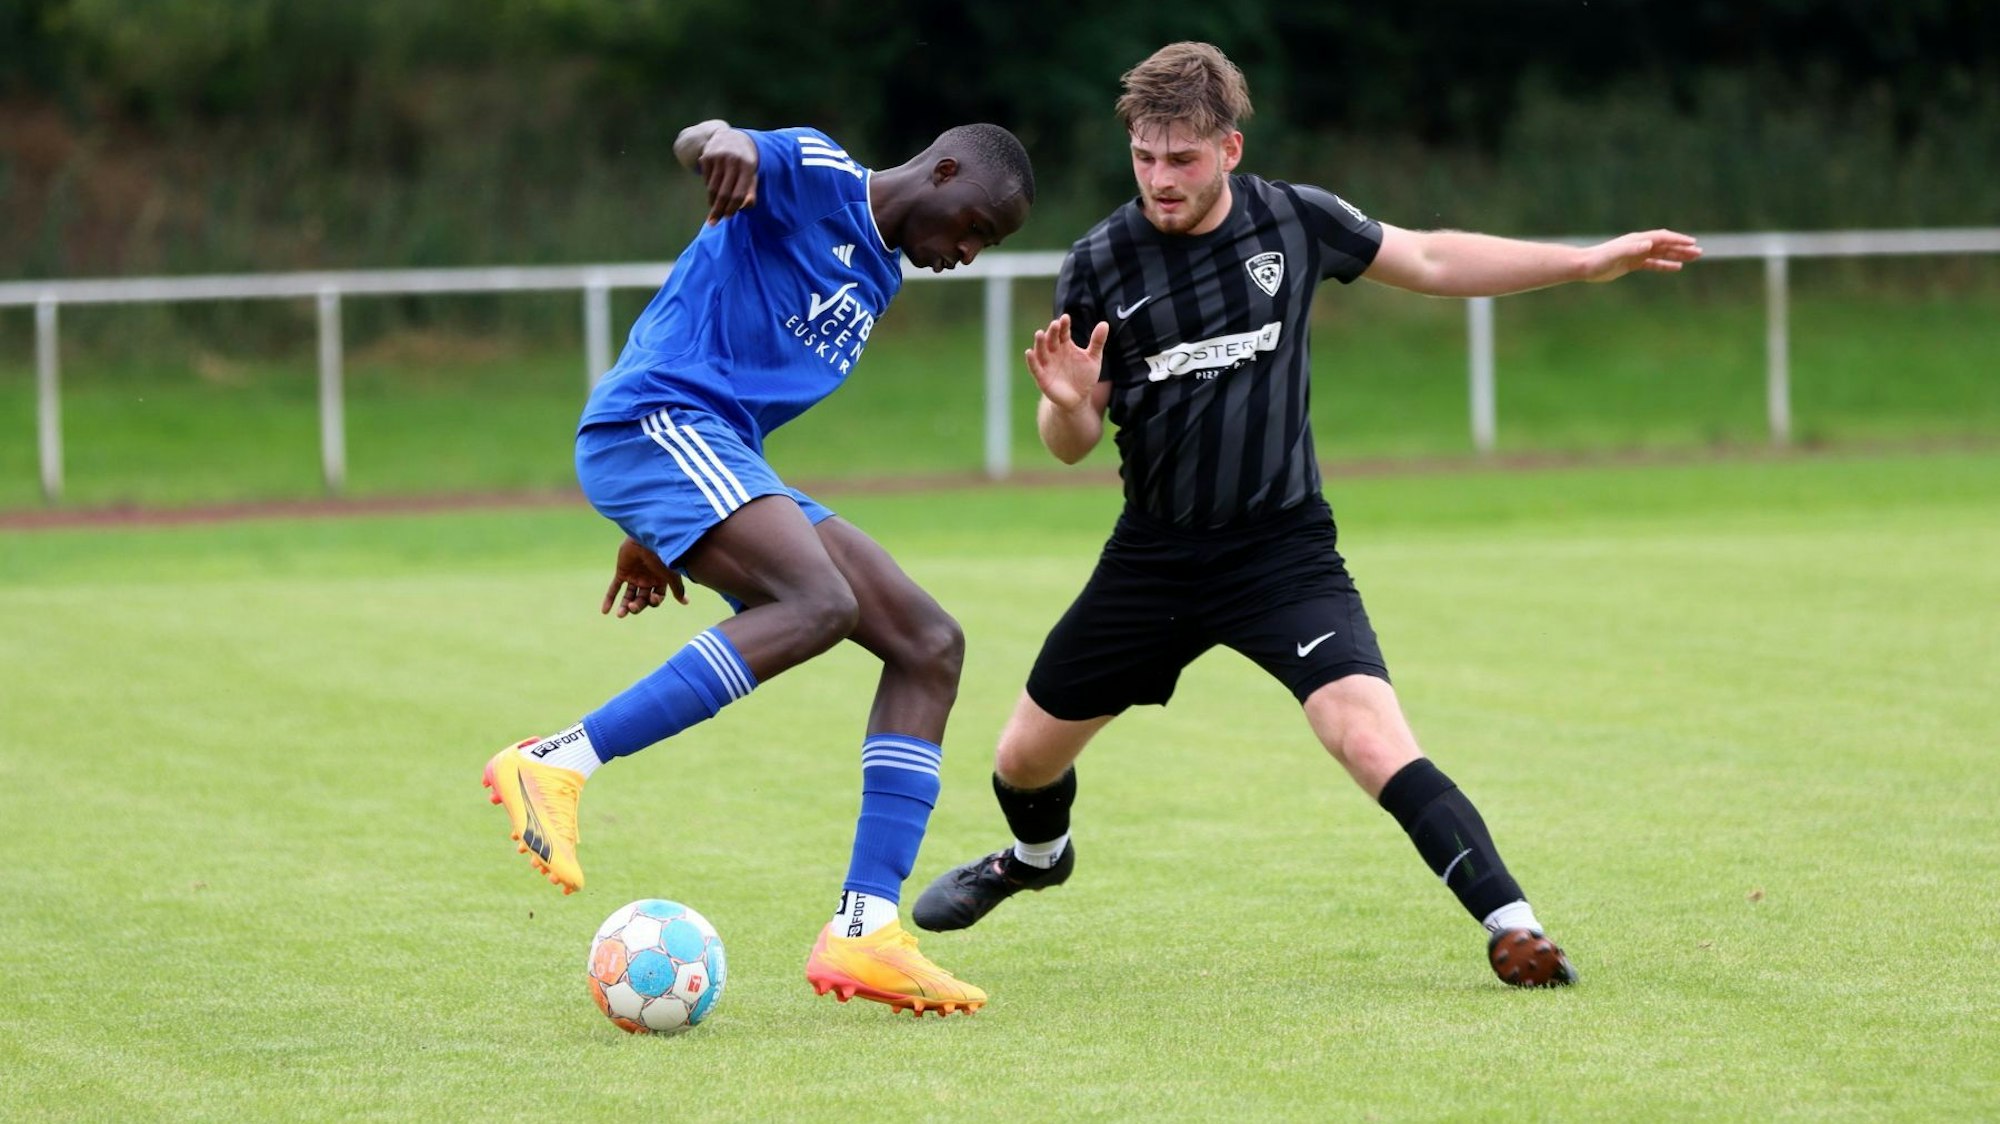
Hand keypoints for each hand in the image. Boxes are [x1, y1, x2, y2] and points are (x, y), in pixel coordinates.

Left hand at [601, 537, 686, 618]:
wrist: (646, 537)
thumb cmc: (661, 555)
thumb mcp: (671, 574)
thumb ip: (677, 588)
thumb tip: (686, 602)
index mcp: (660, 581)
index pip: (656, 598)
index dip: (654, 602)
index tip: (653, 599)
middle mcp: (647, 580)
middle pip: (642, 599)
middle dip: (637, 606)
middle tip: (632, 608)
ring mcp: (634, 576)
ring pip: (629, 596)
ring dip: (624, 606)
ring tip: (620, 614)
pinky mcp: (622, 572)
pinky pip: (615, 587)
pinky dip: (610, 598)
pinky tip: (604, 611)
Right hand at [696, 130, 758, 224]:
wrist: (730, 137)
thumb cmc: (745, 162)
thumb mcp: (752, 174)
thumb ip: (751, 191)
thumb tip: (744, 206)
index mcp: (748, 166)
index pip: (739, 193)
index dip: (733, 207)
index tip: (727, 217)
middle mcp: (732, 160)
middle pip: (723, 193)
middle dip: (718, 210)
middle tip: (713, 222)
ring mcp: (718, 157)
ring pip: (712, 187)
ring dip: (712, 201)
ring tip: (713, 208)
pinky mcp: (706, 156)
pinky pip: (706, 180)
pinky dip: (709, 188)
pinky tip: (714, 188)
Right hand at [1025, 314, 1108, 411]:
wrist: (1079, 399)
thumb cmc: (1085, 377)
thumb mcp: (1094, 358)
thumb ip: (1097, 341)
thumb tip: (1105, 323)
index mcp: (1065, 345)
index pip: (1063, 332)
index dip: (1064, 325)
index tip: (1066, 318)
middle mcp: (1054, 352)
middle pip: (1052, 339)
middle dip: (1053, 332)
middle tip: (1055, 324)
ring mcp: (1047, 364)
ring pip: (1041, 351)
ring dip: (1039, 342)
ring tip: (1039, 333)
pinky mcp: (1042, 377)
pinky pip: (1035, 367)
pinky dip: (1032, 360)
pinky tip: (1029, 352)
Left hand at [1582, 229, 1702, 281]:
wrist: (1585, 266)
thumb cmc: (1600, 259)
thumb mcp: (1617, 254)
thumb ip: (1633, 248)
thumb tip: (1649, 244)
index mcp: (1638, 240)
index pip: (1662, 237)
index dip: (1678, 239)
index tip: (1692, 243)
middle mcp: (1639, 244)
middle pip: (1665, 244)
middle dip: (1682, 247)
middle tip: (1699, 252)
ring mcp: (1636, 253)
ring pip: (1662, 253)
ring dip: (1677, 255)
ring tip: (1693, 258)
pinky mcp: (1632, 263)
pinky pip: (1653, 263)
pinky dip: (1665, 265)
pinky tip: (1676, 267)